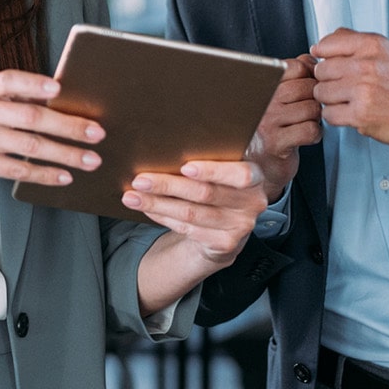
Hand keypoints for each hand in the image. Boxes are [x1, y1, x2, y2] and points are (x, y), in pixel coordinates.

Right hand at [0, 70, 103, 186]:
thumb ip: (10, 98)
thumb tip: (57, 99)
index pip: (9, 81)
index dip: (34, 83)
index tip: (60, 88)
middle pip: (31, 117)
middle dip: (68, 125)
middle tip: (97, 132)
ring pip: (31, 146)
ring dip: (66, 154)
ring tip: (90, 159)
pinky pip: (19, 169)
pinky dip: (44, 174)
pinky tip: (63, 176)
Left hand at [123, 160, 267, 267]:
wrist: (229, 224)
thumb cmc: (221, 184)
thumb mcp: (225, 168)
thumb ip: (212, 156)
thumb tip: (168, 144)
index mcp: (256, 177)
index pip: (240, 175)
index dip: (213, 171)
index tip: (184, 167)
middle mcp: (252, 203)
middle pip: (205, 194)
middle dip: (168, 186)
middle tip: (140, 179)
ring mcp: (240, 227)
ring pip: (191, 214)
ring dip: (158, 204)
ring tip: (132, 196)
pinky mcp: (225, 245)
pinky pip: (187, 229)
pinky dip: (162, 217)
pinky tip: (146, 208)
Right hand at [247, 54, 322, 200]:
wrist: (254, 166)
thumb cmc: (268, 129)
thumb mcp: (276, 97)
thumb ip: (291, 74)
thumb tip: (311, 59)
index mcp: (259, 85)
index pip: (293, 66)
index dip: (308, 74)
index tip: (308, 83)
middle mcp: (260, 101)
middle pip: (306, 87)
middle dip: (314, 98)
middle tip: (308, 107)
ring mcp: (267, 122)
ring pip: (311, 109)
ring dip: (315, 117)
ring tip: (305, 122)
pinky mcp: (276, 144)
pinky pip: (310, 130)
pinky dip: (315, 134)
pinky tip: (305, 135)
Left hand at [310, 28, 388, 147]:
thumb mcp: (385, 49)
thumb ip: (353, 40)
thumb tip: (321, 44)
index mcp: (371, 45)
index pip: (326, 45)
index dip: (323, 56)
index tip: (326, 62)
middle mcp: (366, 66)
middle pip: (321, 70)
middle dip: (327, 79)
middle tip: (342, 84)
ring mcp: (362, 90)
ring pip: (321, 92)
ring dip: (330, 99)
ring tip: (347, 98)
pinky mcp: (360, 114)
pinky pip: (328, 113)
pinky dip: (335, 115)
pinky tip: (349, 111)